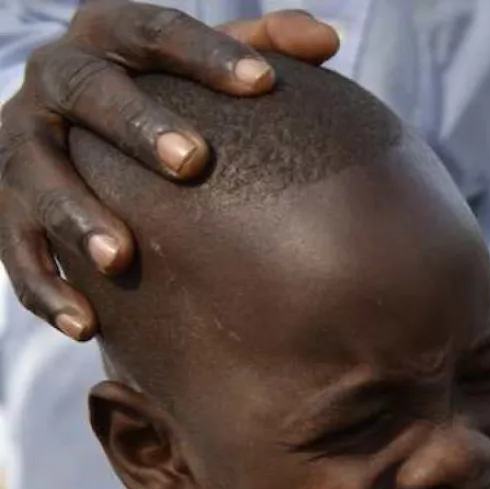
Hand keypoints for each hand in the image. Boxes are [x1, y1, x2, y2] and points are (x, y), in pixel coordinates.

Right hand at [0, 1, 339, 339]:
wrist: (90, 138)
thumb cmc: (177, 101)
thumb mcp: (212, 66)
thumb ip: (268, 48)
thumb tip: (327, 39)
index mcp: (108, 34)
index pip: (155, 30)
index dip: (208, 53)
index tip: (264, 84)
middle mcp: (55, 78)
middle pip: (89, 91)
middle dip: (137, 125)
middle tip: (193, 163)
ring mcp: (21, 140)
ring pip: (35, 171)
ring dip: (74, 213)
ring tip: (120, 257)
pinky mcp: (5, 204)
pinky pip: (14, 247)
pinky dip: (45, 286)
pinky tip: (86, 327)